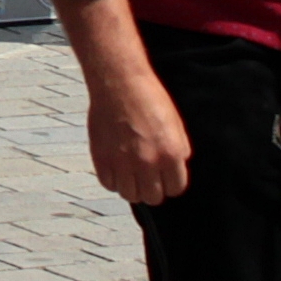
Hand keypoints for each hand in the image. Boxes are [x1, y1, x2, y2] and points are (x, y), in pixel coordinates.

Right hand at [85, 58, 194, 205]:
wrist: (119, 82)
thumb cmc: (149, 98)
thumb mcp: (175, 124)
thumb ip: (178, 151)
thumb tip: (175, 171)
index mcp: (171, 154)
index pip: (176, 189)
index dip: (171, 183)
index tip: (165, 176)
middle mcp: (148, 162)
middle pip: (153, 197)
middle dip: (152, 188)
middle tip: (147, 176)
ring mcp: (123, 162)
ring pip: (130, 195)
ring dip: (132, 187)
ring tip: (131, 173)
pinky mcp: (102, 158)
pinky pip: (109, 184)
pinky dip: (113, 180)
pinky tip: (116, 167)